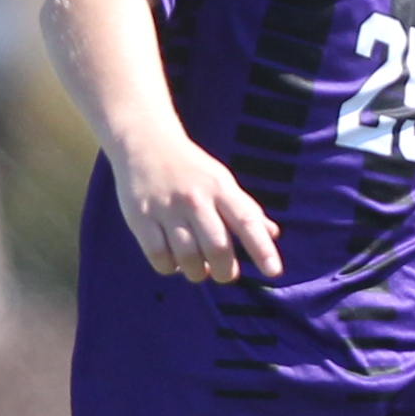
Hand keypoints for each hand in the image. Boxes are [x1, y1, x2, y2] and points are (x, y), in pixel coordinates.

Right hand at [116, 138, 279, 283]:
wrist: (144, 142)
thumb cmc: (191, 169)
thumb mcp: (222, 181)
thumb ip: (246, 208)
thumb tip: (272, 233)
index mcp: (221, 189)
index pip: (247, 221)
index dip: (262, 249)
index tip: (274, 272)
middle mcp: (195, 198)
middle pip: (217, 248)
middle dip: (226, 272)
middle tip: (225, 274)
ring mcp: (166, 208)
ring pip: (187, 257)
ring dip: (197, 273)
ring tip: (199, 269)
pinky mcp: (140, 217)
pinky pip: (158, 256)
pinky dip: (170, 267)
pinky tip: (174, 260)